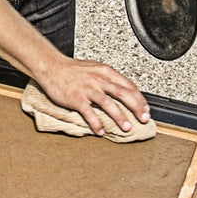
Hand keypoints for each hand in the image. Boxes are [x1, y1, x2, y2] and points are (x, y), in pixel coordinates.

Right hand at [35, 56, 150, 135]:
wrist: (51, 67)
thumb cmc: (72, 70)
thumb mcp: (94, 68)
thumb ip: (108, 79)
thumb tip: (122, 91)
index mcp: (105, 72)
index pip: (128, 85)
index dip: (140, 99)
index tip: (145, 109)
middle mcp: (99, 80)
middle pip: (123, 94)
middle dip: (136, 108)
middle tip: (143, 119)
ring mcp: (87, 89)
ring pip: (108, 104)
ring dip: (120, 117)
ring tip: (127, 127)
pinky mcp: (76, 98)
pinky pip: (89, 112)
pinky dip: (96, 123)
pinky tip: (101, 130)